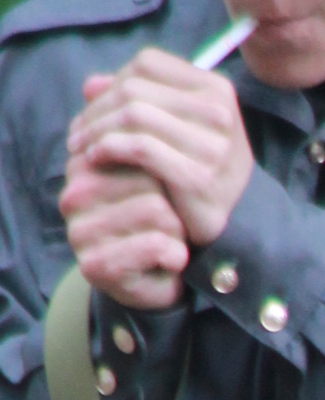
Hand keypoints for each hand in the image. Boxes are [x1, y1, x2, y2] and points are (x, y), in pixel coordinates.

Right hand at [59, 159, 190, 312]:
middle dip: (172, 205)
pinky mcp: (96, 265)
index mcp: (82, 167)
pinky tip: (168, 261)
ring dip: (176, 232)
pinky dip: (176, 255)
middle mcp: (73, 196)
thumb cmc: (155, 227)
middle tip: (166, 228)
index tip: (161, 200)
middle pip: (149, 180)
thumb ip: (143, 151)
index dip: (165, 178)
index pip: (138, 149)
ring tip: (166, 243)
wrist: (152, 285)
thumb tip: (143, 114)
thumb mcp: (150, 182)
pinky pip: (158, 245)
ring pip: (158, 211)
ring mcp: (80, 232)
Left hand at [66, 49, 253, 248]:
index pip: (148, 64)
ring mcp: (212, 144)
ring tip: (81, 146)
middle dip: (97, 109)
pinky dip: (109, 149)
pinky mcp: (197, 175)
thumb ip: (137, 101)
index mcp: (217, 89)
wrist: (241, 223)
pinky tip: (96, 159)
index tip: (95, 106)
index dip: (114, 80)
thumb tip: (90, 85)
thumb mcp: (177, 126)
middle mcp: (219, 111)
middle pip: (135, 89)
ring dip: (97, 129)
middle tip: (77, 131)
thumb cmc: (202, 169)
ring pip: (133, 115)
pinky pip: (139, 147)